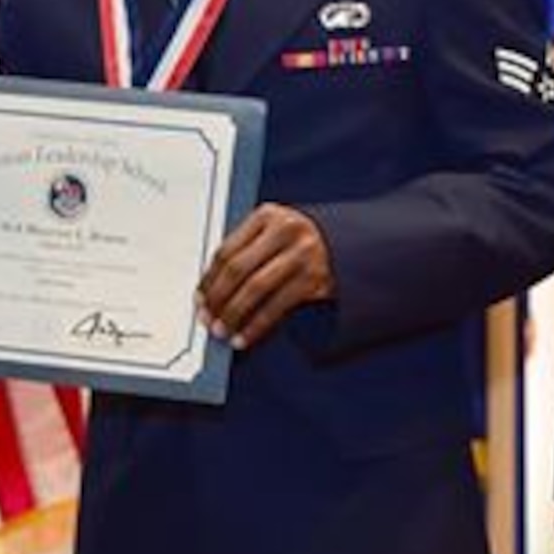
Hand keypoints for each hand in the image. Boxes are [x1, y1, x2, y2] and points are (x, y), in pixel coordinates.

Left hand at [196, 203, 334, 349]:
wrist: (354, 245)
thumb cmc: (301, 244)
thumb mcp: (274, 235)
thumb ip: (246, 253)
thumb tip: (211, 293)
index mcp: (269, 215)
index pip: (227, 249)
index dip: (209, 279)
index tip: (199, 300)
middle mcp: (286, 231)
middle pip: (238, 268)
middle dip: (218, 299)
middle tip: (207, 319)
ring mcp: (303, 255)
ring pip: (255, 289)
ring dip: (233, 315)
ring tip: (222, 331)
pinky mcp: (316, 280)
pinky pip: (277, 307)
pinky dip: (257, 326)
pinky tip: (245, 337)